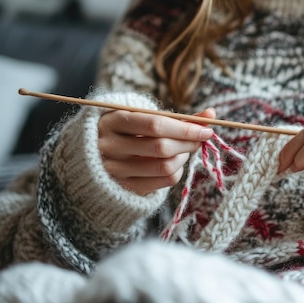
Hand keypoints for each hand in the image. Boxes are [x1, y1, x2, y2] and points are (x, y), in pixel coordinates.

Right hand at [98, 108, 215, 195]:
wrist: (93, 156)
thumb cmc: (128, 131)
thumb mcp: (143, 118)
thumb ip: (177, 117)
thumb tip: (211, 115)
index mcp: (112, 121)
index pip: (155, 124)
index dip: (185, 128)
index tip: (206, 129)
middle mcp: (110, 146)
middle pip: (161, 147)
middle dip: (188, 142)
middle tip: (200, 139)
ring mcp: (115, 169)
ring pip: (164, 166)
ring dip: (184, 157)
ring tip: (185, 149)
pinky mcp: (124, 187)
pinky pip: (162, 181)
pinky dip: (177, 171)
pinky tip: (175, 162)